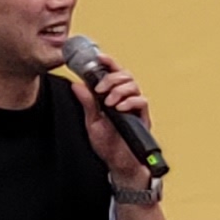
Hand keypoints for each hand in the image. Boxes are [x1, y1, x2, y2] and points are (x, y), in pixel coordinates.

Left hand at [73, 63, 150, 188]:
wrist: (119, 163)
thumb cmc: (108, 144)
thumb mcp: (92, 121)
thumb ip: (87, 103)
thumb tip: (76, 85)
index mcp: (112, 97)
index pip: (113, 73)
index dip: (107, 62)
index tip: (98, 57)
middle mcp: (125, 99)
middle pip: (126, 75)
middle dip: (112, 78)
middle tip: (101, 89)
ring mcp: (135, 107)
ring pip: (134, 85)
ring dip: (120, 90)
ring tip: (110, 102)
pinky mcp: (143, 117)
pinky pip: (141, 101)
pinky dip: (130, 101)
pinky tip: (120, 107)